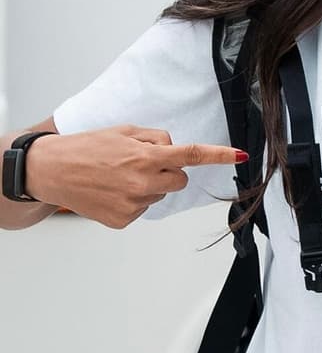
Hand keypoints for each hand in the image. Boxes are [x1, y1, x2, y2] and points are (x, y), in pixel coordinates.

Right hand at [25, 125, 245, 227]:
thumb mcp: (124, 131)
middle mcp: (142, 182)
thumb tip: (174, 150)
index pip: (191, 155)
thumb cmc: (86, 147)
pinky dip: (133, 200)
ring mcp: (133, 204)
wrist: (51, 170)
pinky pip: (143, 208)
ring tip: (118, 177)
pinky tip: (111, 191)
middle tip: (141, 163)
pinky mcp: (124, 220)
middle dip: (169, 172)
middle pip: (180, 180)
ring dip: (148, 185)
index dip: (218, 155)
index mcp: (145, 156)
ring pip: (160, 195)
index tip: (239, 155)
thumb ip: (155, 139)